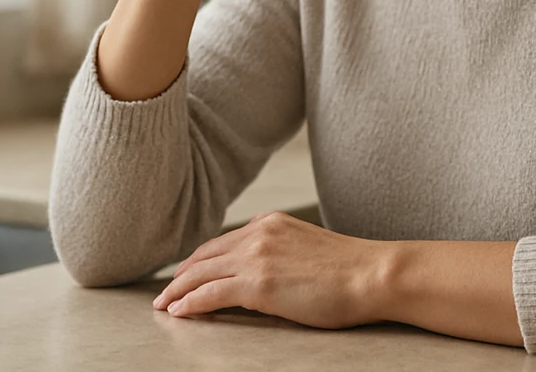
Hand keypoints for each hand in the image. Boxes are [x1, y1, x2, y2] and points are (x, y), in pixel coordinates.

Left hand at [152, 211, 390, 328]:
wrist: (372, 274)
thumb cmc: (351, 270)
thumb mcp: (306, 249)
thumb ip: (280, 253)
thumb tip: (261, 276)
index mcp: (272, 223)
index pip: (224, 241)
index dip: (200, 260)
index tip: (187, 273)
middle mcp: (259, 233)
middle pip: (206, 255)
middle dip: (182, 274)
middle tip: (166, 291)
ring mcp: (257, 257)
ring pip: (202, 274)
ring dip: (178, 290)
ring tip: (163, 305)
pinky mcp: (258, 283)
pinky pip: (211, 294)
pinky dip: (190, 303)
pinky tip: (179, 312)